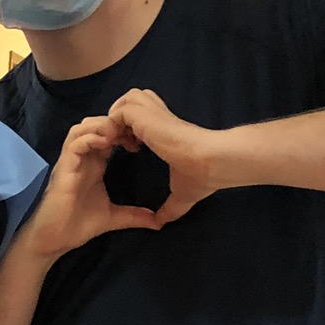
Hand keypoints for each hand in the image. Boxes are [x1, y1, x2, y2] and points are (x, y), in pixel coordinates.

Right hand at [19, 116, 168, 258]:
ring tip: (119, 134)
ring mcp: (71, 161)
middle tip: (132, 132)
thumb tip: (158, 222)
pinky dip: (90, 138)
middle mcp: (83, 158)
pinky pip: (74, 143)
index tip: (142, 139)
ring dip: (101, 126)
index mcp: (95, 164)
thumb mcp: (114, 217)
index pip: (109, 135)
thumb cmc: (77, 226)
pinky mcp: (64, 168)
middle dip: (114, 123)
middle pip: (96, 124)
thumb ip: (134, 215)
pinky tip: (106, 143)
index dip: (125, 131)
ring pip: (83, 128)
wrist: (55, 240)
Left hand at [106, 88, 236, 221]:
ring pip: (126, 100)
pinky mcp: (147, 115)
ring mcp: (154, 114)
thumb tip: (162, 224)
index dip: (130, 130)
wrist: (212, 163)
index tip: (127, 151)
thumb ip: (170, 208)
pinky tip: (114, 144)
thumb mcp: (181, 194)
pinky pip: (118, 112)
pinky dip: (112, 124)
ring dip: (116, 118)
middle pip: (133, 100)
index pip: (143, 117)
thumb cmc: (203, 176)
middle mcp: (160, 117)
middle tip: (117, 142)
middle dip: (120, 118)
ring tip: (115, 142)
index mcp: (166, 131)